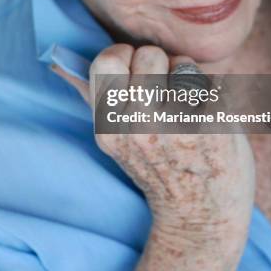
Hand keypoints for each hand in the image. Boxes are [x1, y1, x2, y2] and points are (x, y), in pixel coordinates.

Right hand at [51, 43, 254, 252]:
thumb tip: (58, 63)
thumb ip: (93, 99)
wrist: (200, 216)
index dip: (125, 57)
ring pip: (182, 63)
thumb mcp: (116, 141)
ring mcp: (177, 126)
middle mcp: (140, 126)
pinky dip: (211, 92)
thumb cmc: (158, 170)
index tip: (136, 71)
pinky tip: (207, 116)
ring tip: (187, 100)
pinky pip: (210, 82)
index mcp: (109, 127)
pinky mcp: (212, 125)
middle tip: (165, 88)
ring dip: (186, 75)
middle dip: (159, 63)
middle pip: (148, 54)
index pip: (107, 61)